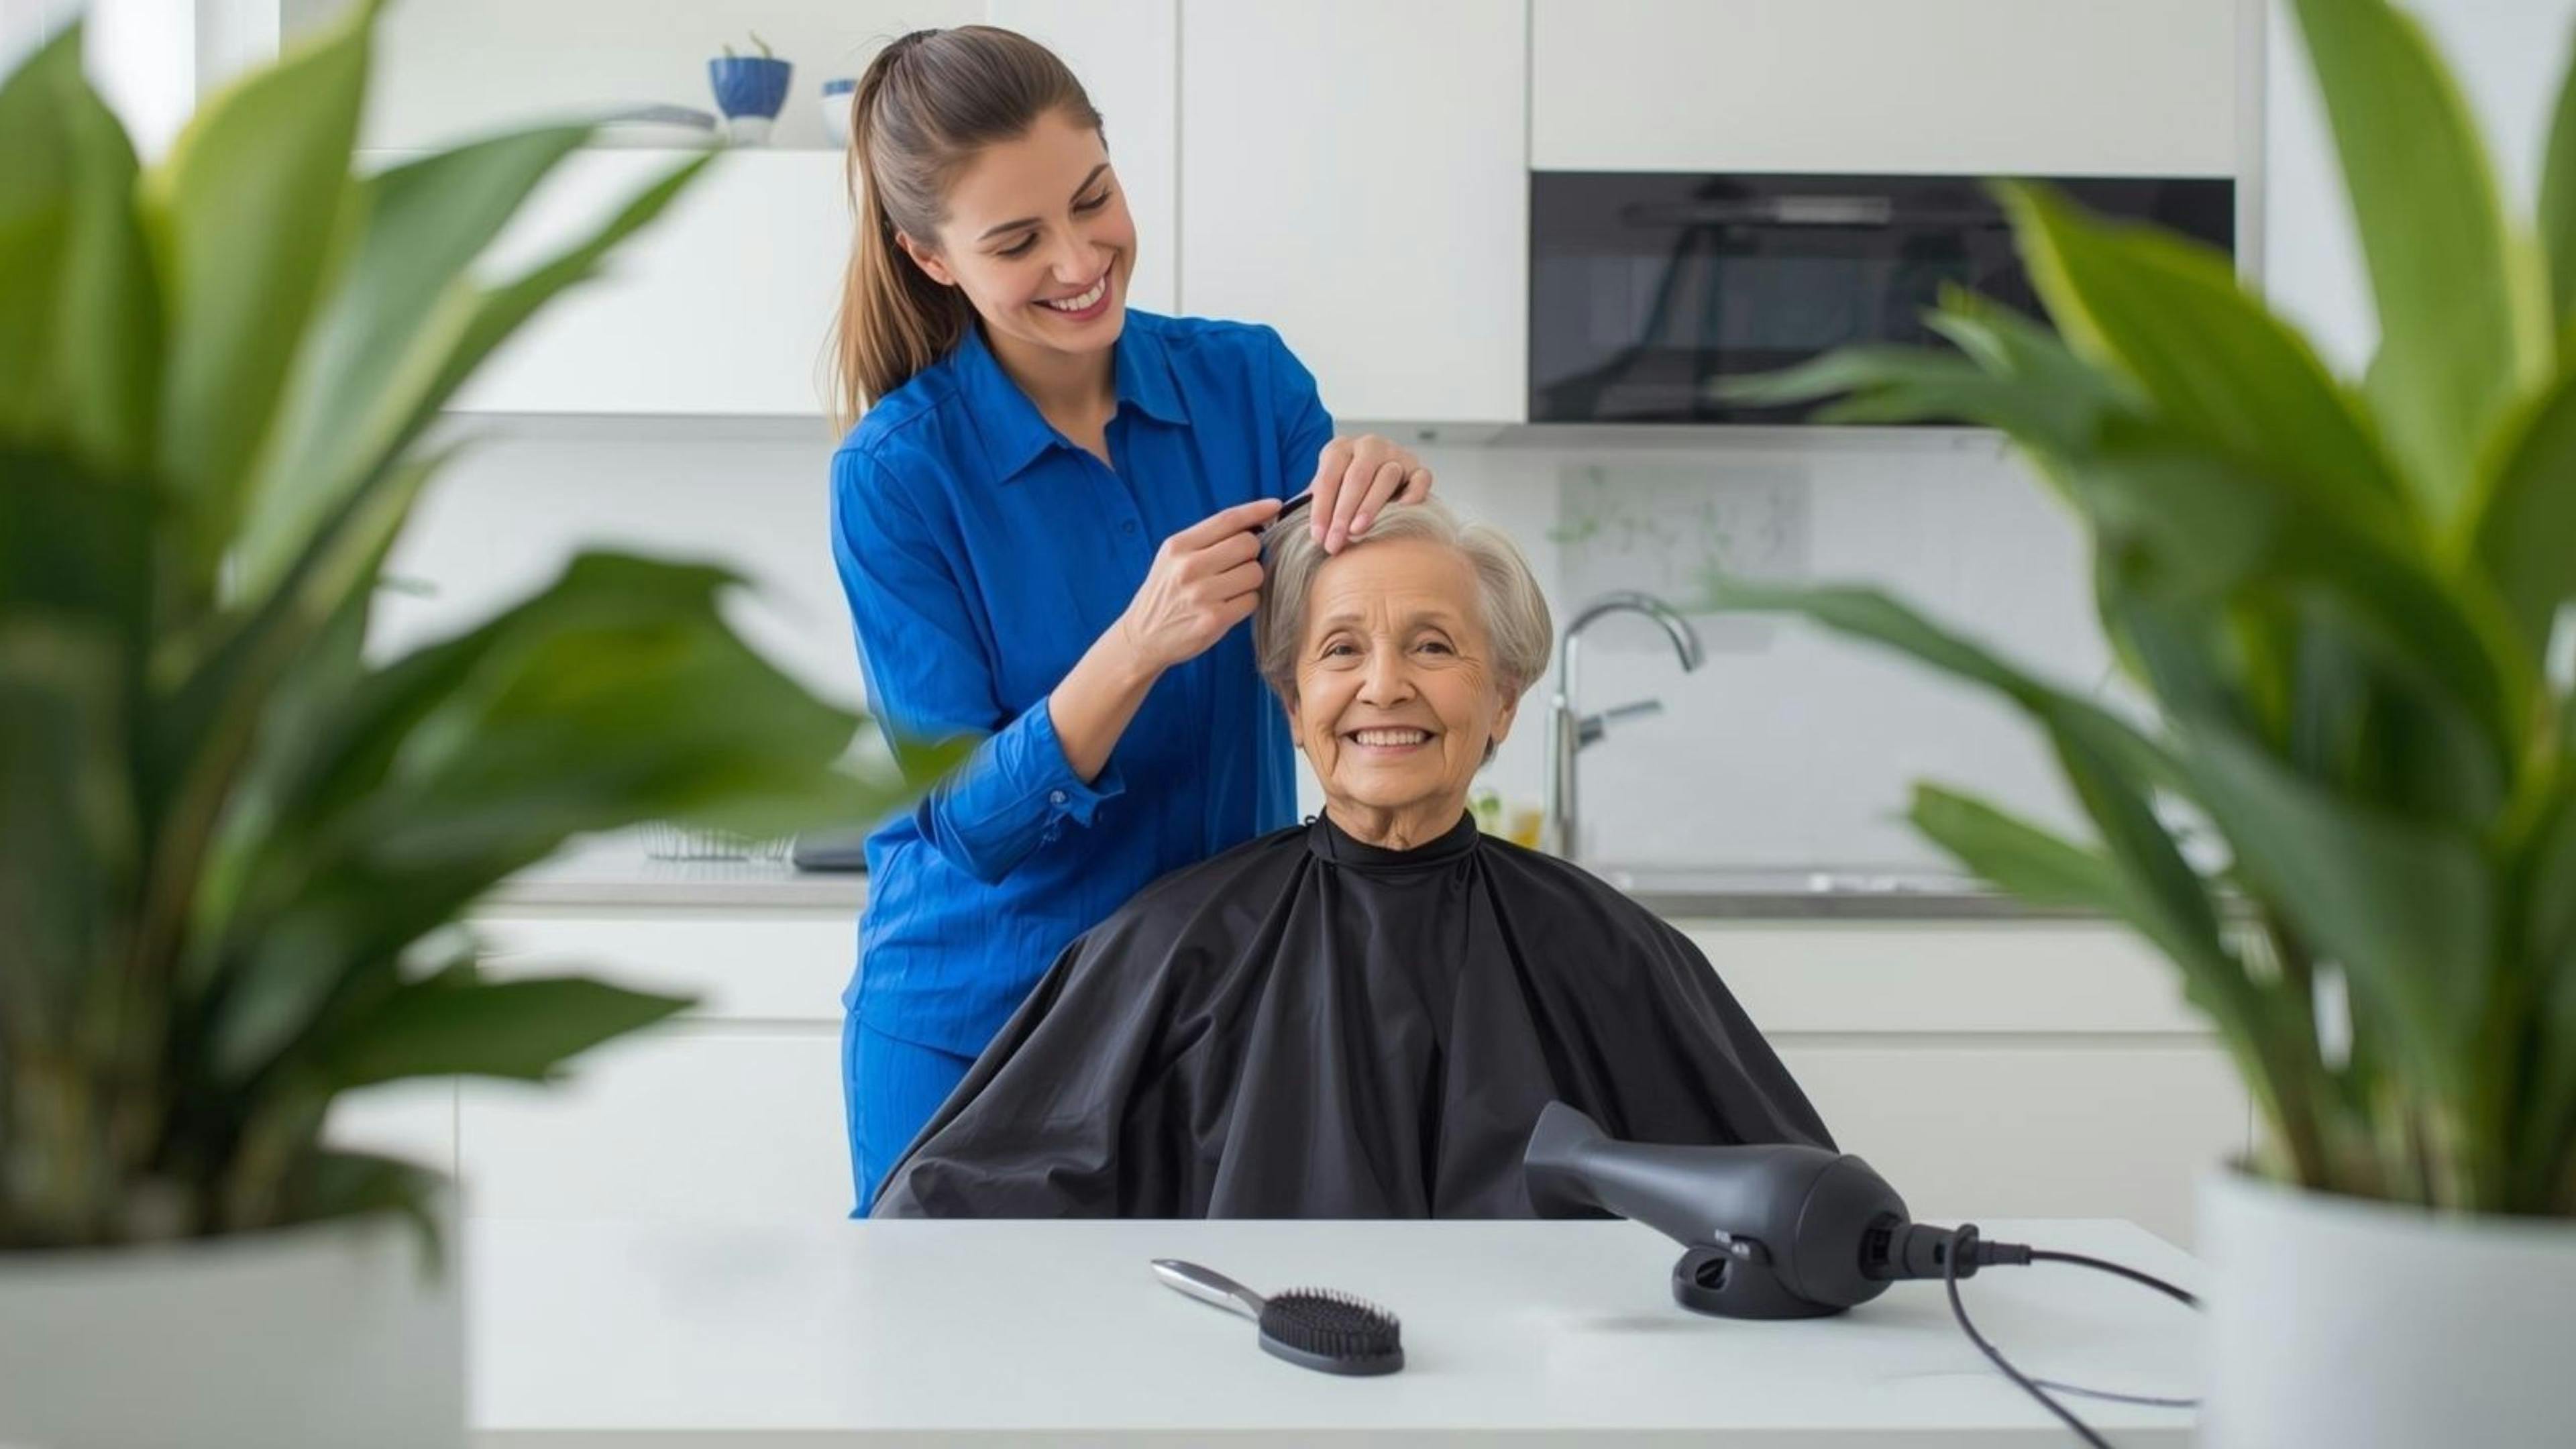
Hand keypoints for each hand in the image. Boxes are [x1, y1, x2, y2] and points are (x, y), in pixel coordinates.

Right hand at [1114, 497, 1282, 675]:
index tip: (1275, 505)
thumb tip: (1255, 521)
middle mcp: (1188, 567)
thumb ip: (1207, 540)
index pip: (1227, 519)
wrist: (1143, 636)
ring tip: (1231, 588)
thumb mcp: (1173, 558)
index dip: (1256, 510)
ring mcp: (1202, 594)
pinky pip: (1252, 600)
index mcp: (1178, 546)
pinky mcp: (1214, 620)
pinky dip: (1247, 602)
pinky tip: (1230, 606)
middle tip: (1237, 565)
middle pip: (1248, 544)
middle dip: (1251, 553)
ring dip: (1250, 580)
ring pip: (1255, 572)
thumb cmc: (1165, 593)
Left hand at [1305, 435, 1433, 552]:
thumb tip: (1275, 522)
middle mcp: (1369, 446)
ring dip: (1371, 505)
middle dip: (1343, 512)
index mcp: (1340, 448)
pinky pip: (1421, 477)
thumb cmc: (1345, 490)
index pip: (1329, 476)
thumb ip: (1308, 503)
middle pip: (1356, 476)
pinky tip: (1403, 510)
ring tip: (1358, 531)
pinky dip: (1414, 492)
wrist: (1378, 477)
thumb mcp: (1325, 490)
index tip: (1317, 536)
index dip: (1321, 507)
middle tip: (1335, 542)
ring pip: (1386, 476)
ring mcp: (1396, 454)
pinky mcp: (1418, 468)